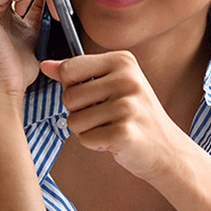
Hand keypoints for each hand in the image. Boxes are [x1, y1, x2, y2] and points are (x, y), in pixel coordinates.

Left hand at [41, 51, 182, 182]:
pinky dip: (95, 144)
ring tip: (110, 127)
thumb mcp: (109, 85)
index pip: (69, 69)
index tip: (93, 95)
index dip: (72, 87)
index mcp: (122, 61)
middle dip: (79, 112)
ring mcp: (128, 106)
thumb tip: (45, 65)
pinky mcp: (124, 132)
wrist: (165, 149)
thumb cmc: (134, 115)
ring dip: (86, 130)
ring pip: (73, 121)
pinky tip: (115, 140)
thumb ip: (77, 74)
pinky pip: (85, 139)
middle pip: (68, 97)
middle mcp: (127, 79)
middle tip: (105, 116)